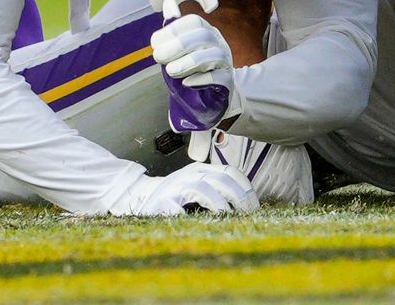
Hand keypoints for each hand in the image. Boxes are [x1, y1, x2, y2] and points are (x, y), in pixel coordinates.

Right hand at [104, 162, 256, 216]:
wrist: (140, 195)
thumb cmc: (176, 193)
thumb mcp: (198, 183)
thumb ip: (217, 187)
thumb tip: (247, 203)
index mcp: (202, 170)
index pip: (230, 171)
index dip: (245, 188)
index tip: (255, 205)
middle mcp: (190, 175)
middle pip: (220, 179)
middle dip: (239, 197)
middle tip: (248, 214)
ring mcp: (175, 187)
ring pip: (202, 188)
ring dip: (219, 203)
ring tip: (228, 216)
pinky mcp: (162, 202)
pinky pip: (176, 207)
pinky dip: (189, 215)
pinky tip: (200, 225)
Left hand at [151, 13, 241, 131]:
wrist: (212, 94)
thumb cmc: (193, 68)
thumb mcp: (183, 49)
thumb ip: (175, 31)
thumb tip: (169, 6)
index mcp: (206, 31)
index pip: (194, 21)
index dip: (173, 29)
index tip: (155, 42)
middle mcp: (218, 43)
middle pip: (204, 36)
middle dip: (178, 45)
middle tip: (158, 57)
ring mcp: (225, 62)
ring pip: (214, 55)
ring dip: (188, 62)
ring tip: (171, 70)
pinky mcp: (227, 81)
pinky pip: (219, 77)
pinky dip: (202, 79)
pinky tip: (187, 82)